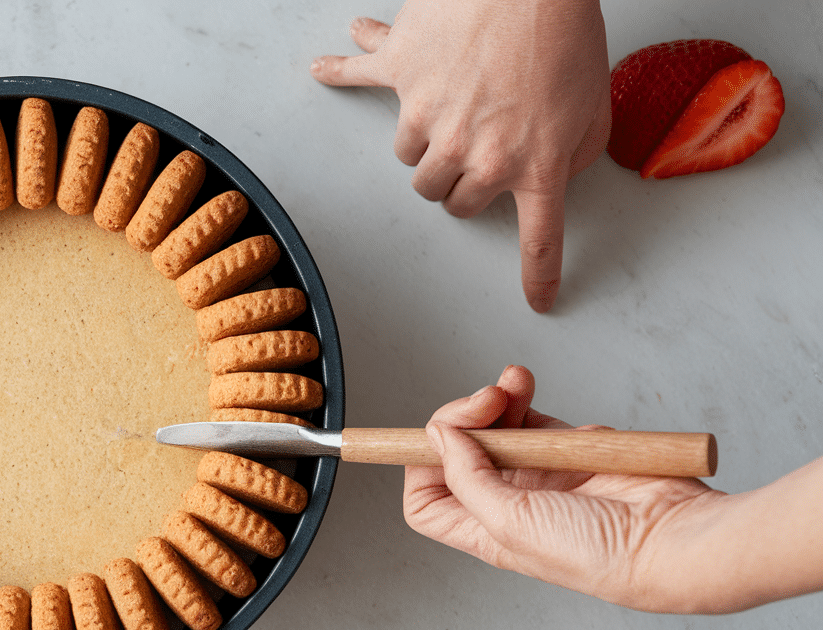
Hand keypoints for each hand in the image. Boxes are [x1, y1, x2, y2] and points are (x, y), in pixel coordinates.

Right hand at [311, 1, 611, 311]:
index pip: (538, 239)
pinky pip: (362, 75)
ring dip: (427, 141)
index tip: (537, 302)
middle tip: (478, 150)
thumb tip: (556, 172)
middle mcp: (475, 155)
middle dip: (462, 183)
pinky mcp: (404, 74)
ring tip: (454, 100)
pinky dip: (342, 69)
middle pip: (450, 200)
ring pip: (413, 157)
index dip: (539, 275)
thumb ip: (579, 152)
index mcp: (531, 165)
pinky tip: (324, 67)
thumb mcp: (597, 105)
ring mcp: (431, 119)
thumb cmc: (566, 36)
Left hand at [402, 365, 735, 612]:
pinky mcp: (567, 449)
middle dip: (461, 418)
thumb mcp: (513, 522)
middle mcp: (506, 502)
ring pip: (492, 427)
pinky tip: (524, 385)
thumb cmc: (598, 553)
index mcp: (483, 530)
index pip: (425, 501)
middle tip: (485, 401)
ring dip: (492, 399)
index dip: (419, 466)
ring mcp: (537, 474)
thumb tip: (436, 437)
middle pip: (455, 452)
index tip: (436, 439)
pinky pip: (530, 414)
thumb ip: (467, 478)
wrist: (672, 536)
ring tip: (510, 384)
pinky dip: (521, 395)